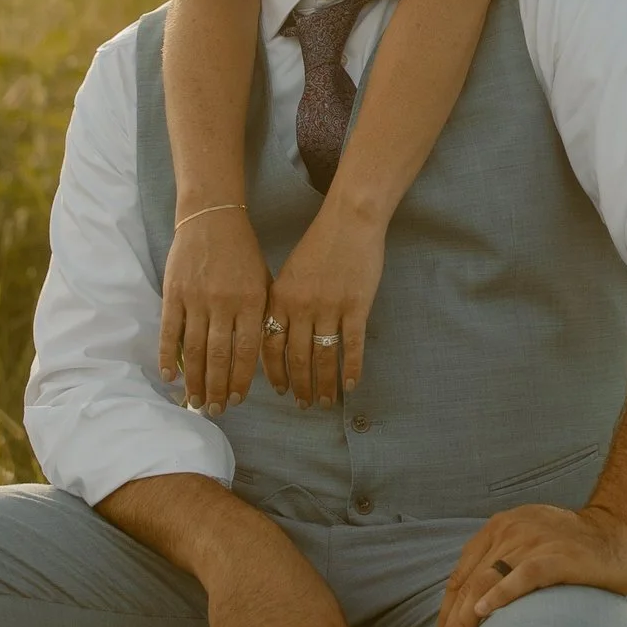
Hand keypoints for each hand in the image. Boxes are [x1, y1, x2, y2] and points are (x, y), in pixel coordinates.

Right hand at [158, 206, 269, 413]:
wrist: (212, 217)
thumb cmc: (243, 253)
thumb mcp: (263, 282)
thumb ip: (260, 317)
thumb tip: (257, 359)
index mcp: (250, 301)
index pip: (246, 351)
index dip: (241, 380)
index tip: (238, 400)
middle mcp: (223, 303)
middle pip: (218, 356)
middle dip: (217, 388)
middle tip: (215, 411)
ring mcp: (196, 298)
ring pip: (193, 350)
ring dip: (194, 380)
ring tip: (194, 402)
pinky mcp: (174, 293)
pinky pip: (170, 331)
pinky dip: (168, 356)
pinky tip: (169, 377)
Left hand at [262, 205, 387, 409]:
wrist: (349, 221)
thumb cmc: (318, 246)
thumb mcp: (289, 274)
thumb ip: (283, 306)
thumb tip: (278, 338)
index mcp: (279, 299)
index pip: (270, 346)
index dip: (275, 373)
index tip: (280, 390)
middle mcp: (300, 307)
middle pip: (298, 358)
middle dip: (300, 386)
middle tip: (304, 405)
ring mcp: (329, 308)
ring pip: (324, 358)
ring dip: (324, 384)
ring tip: (325, 401)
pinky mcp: (356, 307)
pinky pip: (352, 347)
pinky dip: (352, 369)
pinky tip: (351, 385)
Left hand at [432, 502, 626, 626]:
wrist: (621, 534)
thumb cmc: (574, 550)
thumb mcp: (529, 547)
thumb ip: (502, 567)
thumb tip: (474, 613)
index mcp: (498, 529)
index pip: (461, 575)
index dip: (447, 613)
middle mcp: (510, 531)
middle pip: (469, 583)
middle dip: (451, 625)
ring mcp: (533, 541)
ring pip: (486, 582)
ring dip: (465, 621)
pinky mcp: (557, 556)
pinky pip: (522, 576)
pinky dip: (501, 595)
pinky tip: (484, 613)